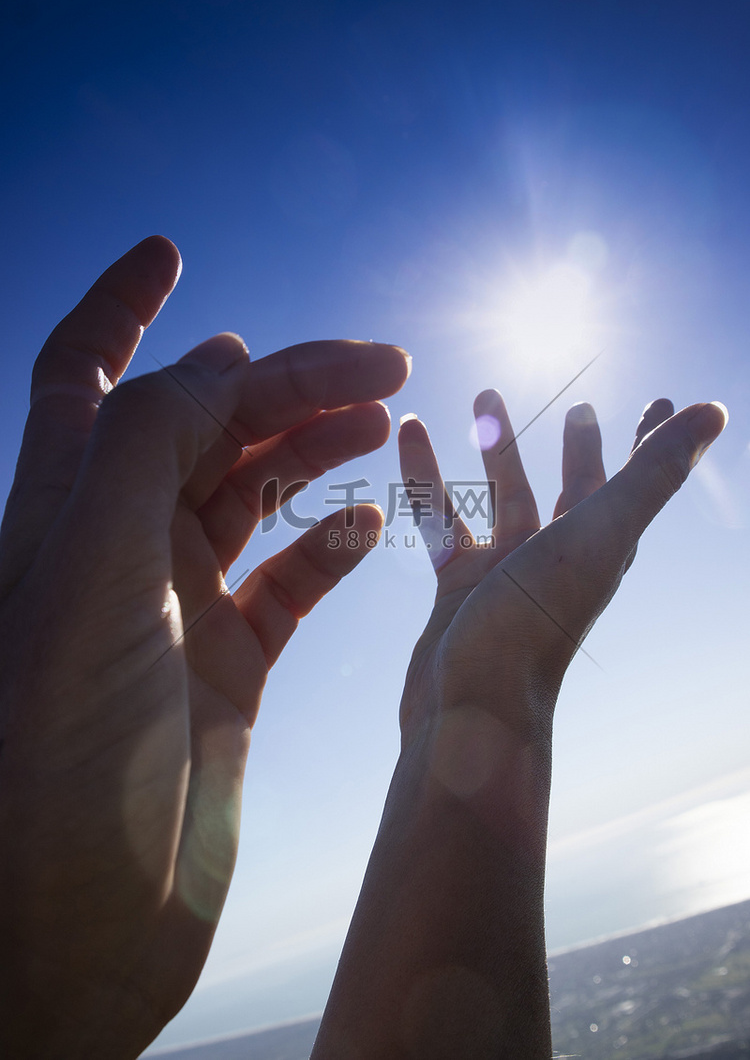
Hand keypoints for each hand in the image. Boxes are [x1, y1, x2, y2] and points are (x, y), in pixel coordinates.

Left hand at [0, 237, 409, 1057]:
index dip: (122, 303)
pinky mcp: (226, 668)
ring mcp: (175, 607)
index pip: (85, 371)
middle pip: (205, 426)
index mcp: (67, 509)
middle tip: (380, 360)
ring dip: (317, 450)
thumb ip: (142, 449)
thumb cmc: (51, 758)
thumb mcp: (87, 575)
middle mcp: (118, 547)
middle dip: (285, 379)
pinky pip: (288, 585)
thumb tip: (215, 361)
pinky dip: (331, 547)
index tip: (171, 249)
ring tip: (384, 420)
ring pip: (254, 495)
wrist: (70, 924)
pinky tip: (373, 527)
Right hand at [398, 391, 726, 750]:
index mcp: (602, 546)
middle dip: (581, 447)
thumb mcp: (600, 534)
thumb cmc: (536, 622)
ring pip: (504, 496)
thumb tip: (717, 408)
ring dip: (496, 449)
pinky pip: (444, 519)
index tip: (666, 402)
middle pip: (576, 489)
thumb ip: (653, 473)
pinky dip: (429, 478)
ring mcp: (508, 573)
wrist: (470, 706)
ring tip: (484, 396)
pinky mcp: (459, 587)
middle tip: (579, 408)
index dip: (653, 441)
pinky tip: (411, 438)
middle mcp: (560, 558)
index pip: (638, 480)